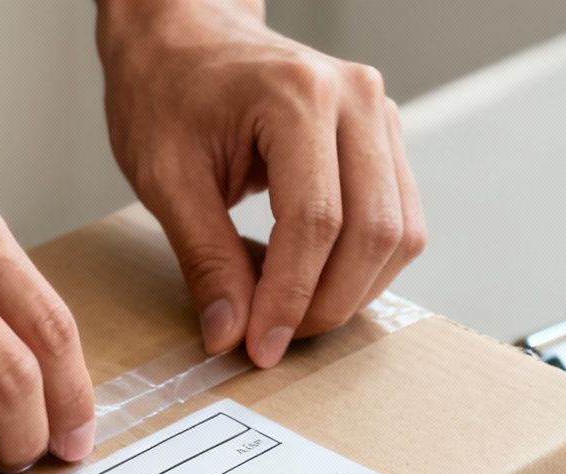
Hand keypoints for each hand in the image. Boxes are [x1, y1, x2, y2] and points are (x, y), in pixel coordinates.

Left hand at [98, 0, 425, 367]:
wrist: (184, 35)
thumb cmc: (167, 90)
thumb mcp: (165, 178)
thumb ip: (205, 258)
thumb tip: (231, 334)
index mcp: (298, 96)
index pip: (316, 221)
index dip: (291, 297)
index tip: (261, 347)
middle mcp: (355, 99)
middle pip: (373, 232)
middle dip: (327, 304)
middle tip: (276, 340)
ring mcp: (379, 116)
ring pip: (400, 234)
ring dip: (352, 292)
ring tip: (292, 314)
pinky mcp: (384, 139)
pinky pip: (398, 220)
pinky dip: (363, 266)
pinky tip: (312, 281)